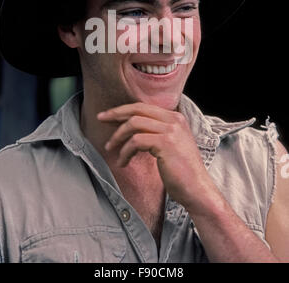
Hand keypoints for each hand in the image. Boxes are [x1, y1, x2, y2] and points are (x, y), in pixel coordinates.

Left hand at [97, 102, 215, 210]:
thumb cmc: (180, 171)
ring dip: (118, 136)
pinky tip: (123, 162)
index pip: (143, 106)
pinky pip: (136, 141)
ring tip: (110, 148)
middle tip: (100, 119)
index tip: (108, 116)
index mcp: (175, 118)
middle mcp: (174, 120)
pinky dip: (125, 152)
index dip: (123, 110)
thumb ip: (156, 132)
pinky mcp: (165, 143)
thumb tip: (130, 125)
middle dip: (115, 114)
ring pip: (134, 123)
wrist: (197, 190)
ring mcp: (171, 130)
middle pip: (137, 109)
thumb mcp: (170, 144)